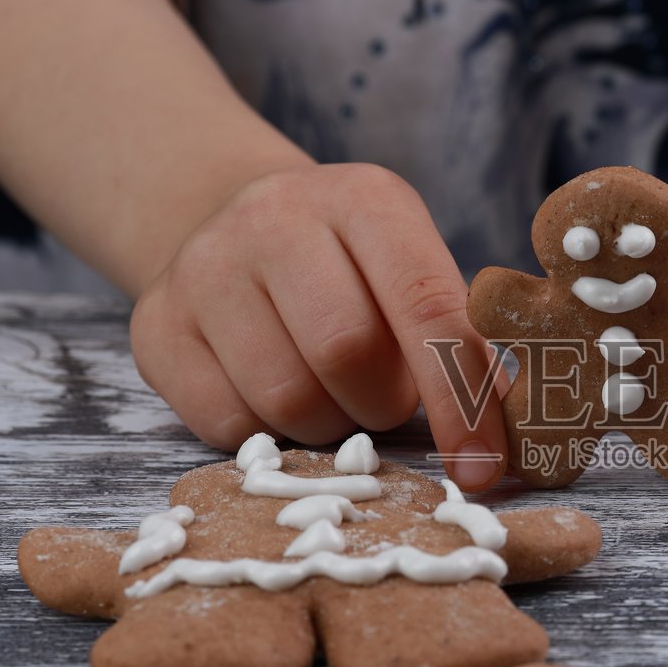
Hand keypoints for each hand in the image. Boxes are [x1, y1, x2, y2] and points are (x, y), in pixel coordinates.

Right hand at [130, 163, 507, 488]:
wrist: (228, 224)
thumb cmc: (350, 271)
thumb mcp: (413, 271)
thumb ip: (462, 343)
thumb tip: (510, 438)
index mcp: (366, 200)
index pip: (428, 307)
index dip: (463, 399)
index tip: (485, 467)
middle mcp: (276, 217)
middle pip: (346, 355)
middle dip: (381, 403)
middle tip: (381, 396)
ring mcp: (204, 268)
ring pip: (287, 400)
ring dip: (328, 425)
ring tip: (329, 391)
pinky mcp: (156, 326)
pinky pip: (228, 426)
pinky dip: (268, 437)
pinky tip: (274, 396)